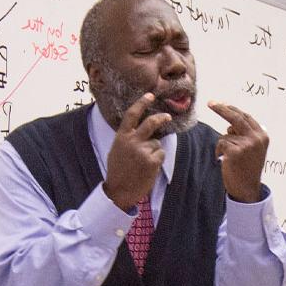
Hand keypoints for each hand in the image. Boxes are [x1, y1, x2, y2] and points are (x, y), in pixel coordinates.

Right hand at [101, 92, 169, 210]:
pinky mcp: (152, 161)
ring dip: (154, 152)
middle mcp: (132, 141)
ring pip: (157, 144)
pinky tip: (148, 168)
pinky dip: (158, 161)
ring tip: (143, 163)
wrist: (119, 190)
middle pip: (151, 123)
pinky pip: (161, 154)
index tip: (150, 95)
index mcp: (122, 136)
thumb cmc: (118, 171)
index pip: (132, 114)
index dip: (142, 103)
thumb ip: (128, 138)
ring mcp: (142, 150)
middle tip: (168, 117)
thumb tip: (142, 130)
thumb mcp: (117, 149)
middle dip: (161, 118)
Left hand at [208, 101, 268, 202]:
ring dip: (223, 144)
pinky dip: (218, 151)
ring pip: (226, 134)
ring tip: (229, 157)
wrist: (247, 188)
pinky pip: (221, 143)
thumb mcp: (254, 149)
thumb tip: (230, 122)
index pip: (246, 117)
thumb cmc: (247, 168)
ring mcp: (247, 145)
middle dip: (221, 109)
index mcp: (262, 136)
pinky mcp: (235, 152)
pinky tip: (224, 160)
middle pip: (236, 118)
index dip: (233, 109)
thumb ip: (247, 134)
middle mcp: (256, 138)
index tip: (222, 104)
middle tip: (210, 103)